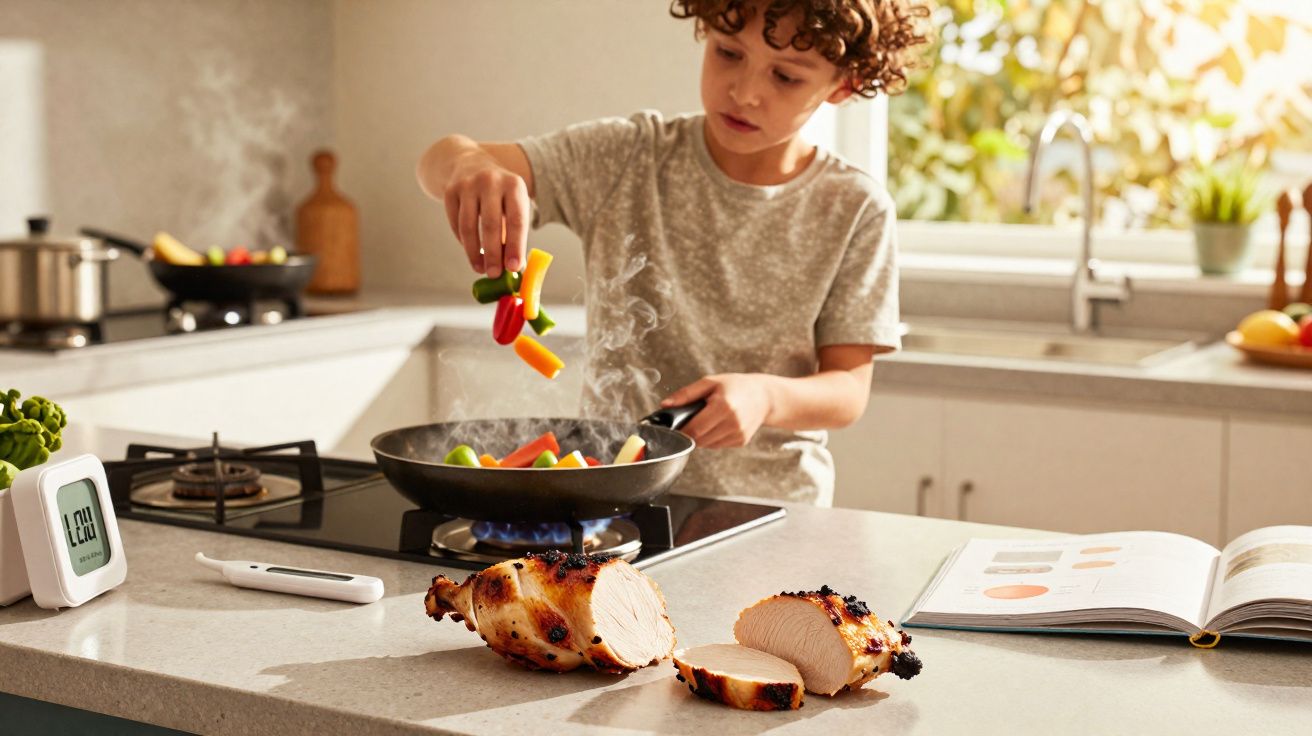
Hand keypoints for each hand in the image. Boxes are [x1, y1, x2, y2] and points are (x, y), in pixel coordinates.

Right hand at [443, 152, 529, 277]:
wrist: (470, 163)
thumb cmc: (499, 194)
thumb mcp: (513, 204)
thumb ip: (515, 233)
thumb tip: (513, 268)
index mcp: (514, 185)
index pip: (516, 220)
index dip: (515, 246)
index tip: (513, 268)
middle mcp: (490, 181)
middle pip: (490, 224)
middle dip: (492, 253)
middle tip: (494, 274)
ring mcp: (468, 184)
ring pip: (468, 226)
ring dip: (474, 252)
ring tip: (480, 268)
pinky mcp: (450, 190)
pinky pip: (455, 223)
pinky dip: (463, 241)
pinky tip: (471, 251)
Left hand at [661, 374, 774, 448]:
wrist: (764, 396)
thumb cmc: (736, 386)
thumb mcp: (710, 382)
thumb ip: (686, 394)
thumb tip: (665, 405)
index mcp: (724, 406)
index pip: (694, 429)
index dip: (680, 431)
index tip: (673, 427)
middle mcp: (733, 423)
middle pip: (699, 439)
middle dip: (689, 433)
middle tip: (689, 421)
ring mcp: (738, 434)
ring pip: (707, 445)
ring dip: (700, 437)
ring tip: (705, 420)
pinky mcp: (741, 441)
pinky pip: (717, 445)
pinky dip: (712, 438)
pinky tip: (717, 425)